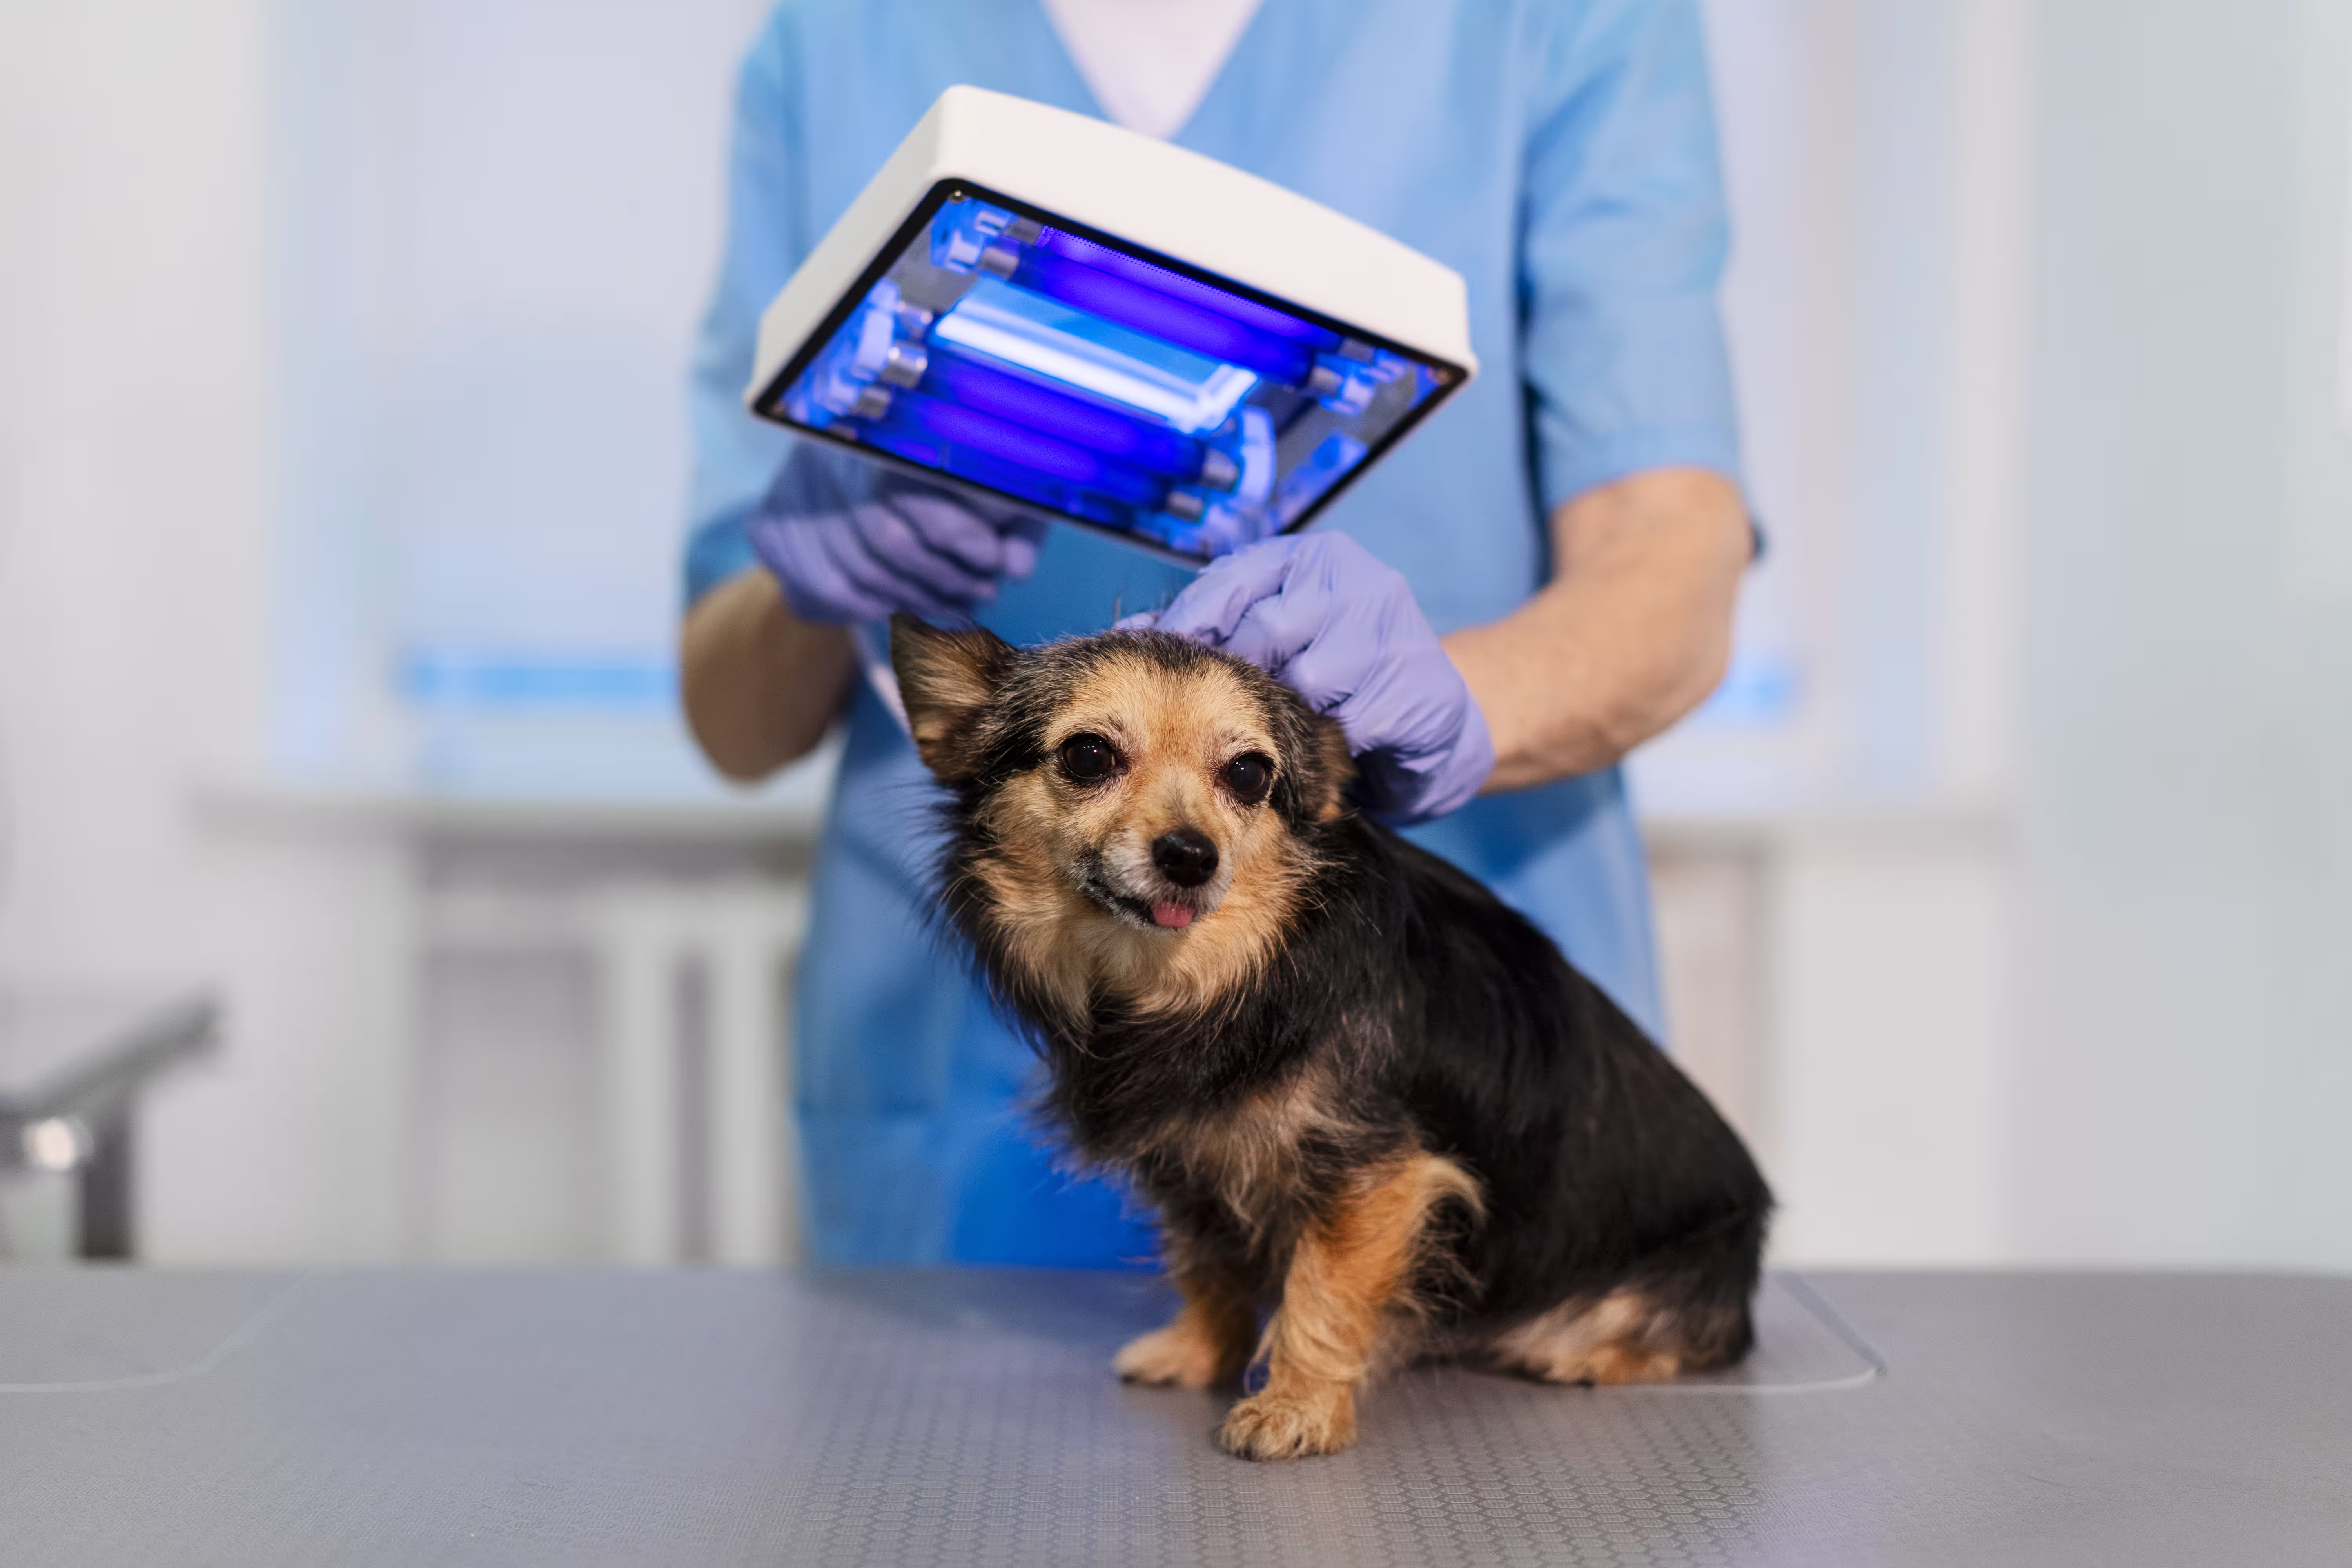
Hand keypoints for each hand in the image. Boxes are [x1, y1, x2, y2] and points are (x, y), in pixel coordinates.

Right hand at [748, 443, 1044, 624]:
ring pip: (857, 575)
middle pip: (887, 540)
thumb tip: (1016, 567)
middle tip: (981, 594)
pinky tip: (902, 605)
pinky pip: (827, 589)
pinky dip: (872, 606)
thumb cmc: (931, 459)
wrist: (838, 439)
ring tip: (953, 605)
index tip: (990, 557)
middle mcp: (825, 458)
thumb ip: (1009, 515)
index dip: (956, 531)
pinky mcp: (768, 529)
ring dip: (914, 600)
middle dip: (942, 578)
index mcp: (876, 431)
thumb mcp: (982, 470)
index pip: (910, 487)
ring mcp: (791, 495)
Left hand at [1126, 532, 1493, 821]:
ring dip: (1290, 713)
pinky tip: (1327, 746)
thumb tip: (1130, 631)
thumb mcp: (1277, 633)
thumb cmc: (1338, 670)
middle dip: (1240, 678)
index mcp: (1312, 556)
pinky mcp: (1418, 683)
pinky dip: (1332, 742)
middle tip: (1224, 714)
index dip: (1190, 627)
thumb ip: (1219, 626)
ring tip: (1285, 729)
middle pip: (1266, 631)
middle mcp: (1354, 579)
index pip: (1231, 582)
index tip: (1156, 662)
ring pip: (1309, 678)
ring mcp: (1392, 628)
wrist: (1430, 711)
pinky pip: (1351, 721)